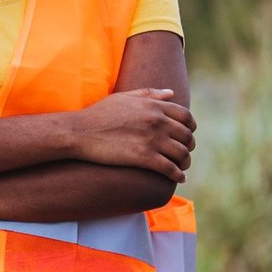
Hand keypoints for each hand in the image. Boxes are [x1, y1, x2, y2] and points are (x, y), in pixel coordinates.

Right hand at [71, 89, 196, 181]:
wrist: (80, 132)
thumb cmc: (99, 114)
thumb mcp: (124, 98)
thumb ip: (149, 94)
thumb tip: (171, 93)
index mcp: (153, 106)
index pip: (186, 116)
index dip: (190, 127)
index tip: (187, 134)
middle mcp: (157, 121)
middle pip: (186, 136)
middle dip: (189, 146)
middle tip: (184, 153)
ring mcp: (151, 139)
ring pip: (182, 154)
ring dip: (185, 162)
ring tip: (182, 167)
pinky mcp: (144, 157)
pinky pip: (170, 169)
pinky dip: (178, 175)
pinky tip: (179, 178)